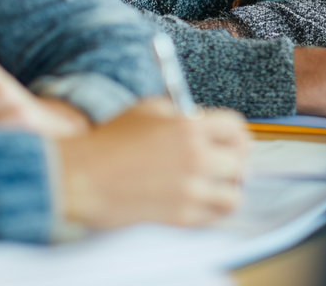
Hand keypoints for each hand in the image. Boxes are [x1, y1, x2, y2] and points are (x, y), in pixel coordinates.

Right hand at [58, 98, 248, 228]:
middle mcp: (196, 157)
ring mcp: (190, 189)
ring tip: (216, 185)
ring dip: (228, 188)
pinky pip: (215, 216)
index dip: (236, 133)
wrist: (85, 177)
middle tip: (226, 162)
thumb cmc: (111, 140)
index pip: (237, 128)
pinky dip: (214, 209)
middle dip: (234, 160)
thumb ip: (181, 114)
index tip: (233, 140)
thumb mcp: (149, 109)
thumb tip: (203, 121)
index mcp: (190, 127)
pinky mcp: (181, 216)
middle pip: (240, 160)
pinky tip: (202, 200)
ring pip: (234, 194)